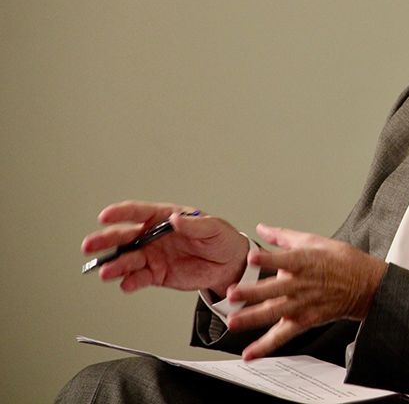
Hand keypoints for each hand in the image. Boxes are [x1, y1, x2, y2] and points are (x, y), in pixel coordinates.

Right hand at [82, 201, 249, 294]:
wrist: (228, 264)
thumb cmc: (220, 238)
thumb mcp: (213, 227)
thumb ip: (194, 224)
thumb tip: (176, 219)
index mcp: (165, 218)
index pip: (138, 212)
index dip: (120, 213)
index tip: (105, 216)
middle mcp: (153, 236)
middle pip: (125, 236)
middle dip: (105, 240)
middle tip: (90, 245)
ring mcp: (153, 255)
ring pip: (128, 259)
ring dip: (115, 265)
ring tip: (106, 271)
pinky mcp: (157, 274)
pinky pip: (139, 278)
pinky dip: (131, 282)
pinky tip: (125, 284)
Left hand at [224, 223, 387, 360]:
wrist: (365, 284)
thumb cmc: (341, 261)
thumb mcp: (313, 240)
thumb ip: (283, 236)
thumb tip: (263, 228)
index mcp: (304, 261)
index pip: (284, 259)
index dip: (268, 258)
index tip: (252, 257)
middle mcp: (301, 284)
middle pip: (274, 289)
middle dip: (252, 292)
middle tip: (233, 293)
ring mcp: (302, 305)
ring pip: (274, 313)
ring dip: (253, 318)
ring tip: (234, 322)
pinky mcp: (305, 321)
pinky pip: (283, 336)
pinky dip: (266, 346)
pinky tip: (250, 353)